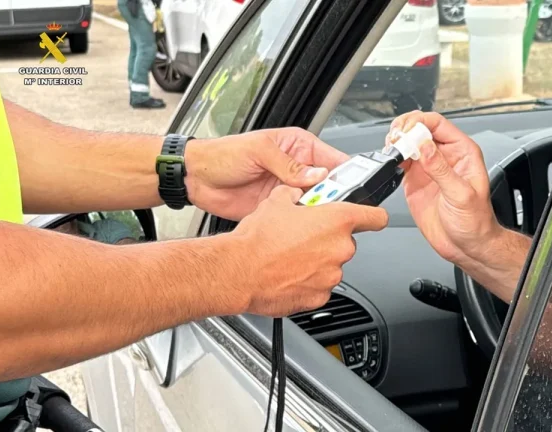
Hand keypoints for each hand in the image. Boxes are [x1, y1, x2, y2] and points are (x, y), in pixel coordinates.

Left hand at [185, 128, 347, 219]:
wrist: (197, 178)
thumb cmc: (223, 154)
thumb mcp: (259, 151)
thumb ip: (289, 165)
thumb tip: (317, 176)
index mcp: (298, 147)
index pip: (333, 160)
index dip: (347, 174)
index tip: (355, 188)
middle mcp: (298, 169)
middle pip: (330, 186)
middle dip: (335, 198)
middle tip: (336, 208)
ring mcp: (289, 191)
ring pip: (316, 205)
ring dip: (319, 213)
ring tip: (320, 219)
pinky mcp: (279, 210)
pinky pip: (298, 219)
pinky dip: (303, 225)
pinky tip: (304, 227)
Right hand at [229, 186, 388, 316]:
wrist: (239, 271)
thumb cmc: (257, 239)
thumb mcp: (277, 201)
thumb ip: (296, 194)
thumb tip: (296, 193)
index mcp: (336, 220)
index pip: (375, 217)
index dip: (373, 216)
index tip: (373, 217)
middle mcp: (340, 248)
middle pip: (346, 241)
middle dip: (328, 239)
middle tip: (304, 237)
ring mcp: (331, 275)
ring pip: (332, 264)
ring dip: (317, 261)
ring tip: (290, 257)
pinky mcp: (320, 297)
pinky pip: (320, 285)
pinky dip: (308, 281)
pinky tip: (288, 274)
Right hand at [390, 111, 502, 266]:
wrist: (466, 246)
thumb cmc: (475, 222)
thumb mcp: (460, 195)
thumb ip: (441, 170)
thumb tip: (424, 146)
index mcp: (462, 152)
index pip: (438, 124)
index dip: (419, 122)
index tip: (406, 132)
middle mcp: (444, 156)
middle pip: (420, 128)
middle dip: (404, 128)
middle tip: (395, 139)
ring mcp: (428, 167)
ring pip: (408, 142)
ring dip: (396, 141)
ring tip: (391, 149)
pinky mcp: (415, 180)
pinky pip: (401, 160)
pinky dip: (392, 157)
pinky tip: (391, 161)